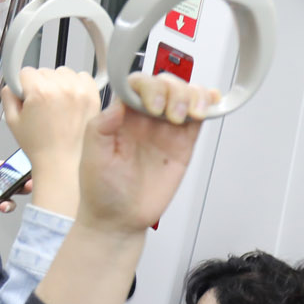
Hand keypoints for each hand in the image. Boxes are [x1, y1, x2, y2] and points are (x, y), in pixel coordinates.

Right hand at [0, 67, 101, 214]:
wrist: (60, 160)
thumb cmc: (38, 144)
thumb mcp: (11, 120)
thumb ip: (8, 95)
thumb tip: (13, 84)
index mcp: (39, 92)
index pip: (25, 72)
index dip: (23, 86)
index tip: (26, 97)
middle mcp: (61, 88)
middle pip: (44, 71)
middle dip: (40, 85)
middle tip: (41, 105)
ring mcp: (79, 91)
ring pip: (62, 72)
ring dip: (58, 83)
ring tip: (56, 103)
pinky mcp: (92, 96)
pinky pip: (82, 76)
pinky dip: (75, 84)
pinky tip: (69, 99)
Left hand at [74, 72, 221, 235]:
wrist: (120, 219)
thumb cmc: (102, 190)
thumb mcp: (93, 157)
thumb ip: (101, 128)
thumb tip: (117, 103)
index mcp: (120, 116)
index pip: (137, 84)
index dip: (148, 87)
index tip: (151, 107)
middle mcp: (144, 118)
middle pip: (165, 84)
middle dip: (172, 91)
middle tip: (169, 115)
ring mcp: (165, 129)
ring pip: (184, 95)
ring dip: (191, 96)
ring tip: (187, 116)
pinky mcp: (183, 143)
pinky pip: (198, 117)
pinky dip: (208, 104)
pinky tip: (210, 103)